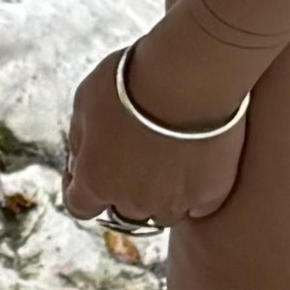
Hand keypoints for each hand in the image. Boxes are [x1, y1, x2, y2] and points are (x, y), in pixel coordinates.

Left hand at [61, 37, 249, 233]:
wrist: (189, 76)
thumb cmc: (133, 81)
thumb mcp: (85, 100)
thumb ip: (80, 139)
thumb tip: (80, 158)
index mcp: (96, 181)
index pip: (80, 206)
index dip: (82, 188)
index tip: (90, 167)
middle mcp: (133, 201)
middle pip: (124, 212)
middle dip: (124, 189)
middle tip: (136, 156)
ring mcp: (174, 202)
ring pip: (163, 213)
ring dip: (161, 194)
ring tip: (170, 159)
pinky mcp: (210, 195)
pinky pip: (200, 205)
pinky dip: (196, 191)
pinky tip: (197, 164)